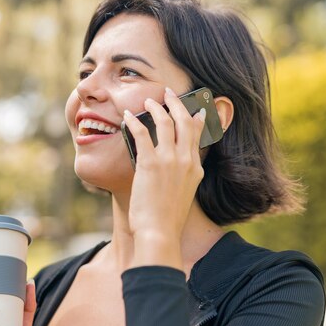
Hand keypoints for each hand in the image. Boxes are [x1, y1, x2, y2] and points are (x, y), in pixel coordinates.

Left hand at [122, 87, 205, 262]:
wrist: (160, 232)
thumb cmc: (167, 219)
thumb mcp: (183, 194)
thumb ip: (181, 177)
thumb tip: (170, 167)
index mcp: (195, 168)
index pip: (198, 135)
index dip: (196, 118)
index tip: (195, 110)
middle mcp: (186, 160)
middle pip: (185, 121)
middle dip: (177, 103)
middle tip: (169, 93)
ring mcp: (169, 160)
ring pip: (166, 122)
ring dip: (156, 107)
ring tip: (148, 100)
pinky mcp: (150, 163)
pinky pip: (142, 133)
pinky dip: (134, 122)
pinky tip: (127, 116)